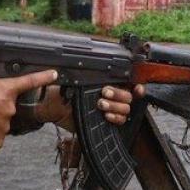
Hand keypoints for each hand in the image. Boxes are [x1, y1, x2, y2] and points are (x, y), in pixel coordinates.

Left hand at [29, 84, 145, 131]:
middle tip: (104, 92)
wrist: (52, 107)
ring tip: (100, 104)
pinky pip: (120, 121)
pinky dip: (115, 118)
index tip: (136, 86)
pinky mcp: (106, 122)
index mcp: (107, 82)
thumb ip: (85, 75)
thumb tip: (96, 67)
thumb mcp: (74, 79)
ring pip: (125, 109)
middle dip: (118, 94)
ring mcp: (110, 109)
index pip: (129, 82)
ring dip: (115, 106)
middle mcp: (111, 95)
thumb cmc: (61, 89)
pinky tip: (106, 115)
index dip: (136, 85)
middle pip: (129, 96)